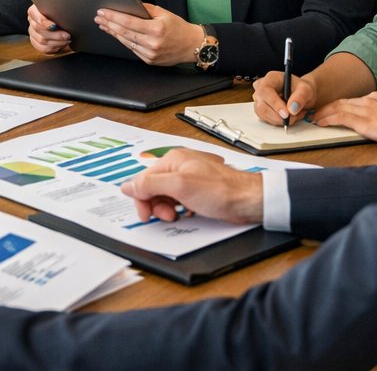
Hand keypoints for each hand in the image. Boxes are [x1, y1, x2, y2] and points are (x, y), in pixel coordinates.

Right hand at [27, 3, 69, 54]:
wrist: (60, 19)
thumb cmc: (58, 11)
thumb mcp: (57, 6)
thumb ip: (57, 7)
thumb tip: (64, 10)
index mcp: (34, 11)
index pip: (33, 15)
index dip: (43, 21)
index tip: (55, 25)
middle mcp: (32, 22)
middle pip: (38, 29)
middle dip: (55, 34)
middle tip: (67, 35)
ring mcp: (33, 33)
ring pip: (41, 41)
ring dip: (56, 42)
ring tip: (67, 40)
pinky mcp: (36, 42)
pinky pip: (43, 48)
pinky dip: (54, 48)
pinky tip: (62, 44)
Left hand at [95, 3, 202, 64]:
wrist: (192, 45)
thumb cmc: (178, 27)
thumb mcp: (163, 12)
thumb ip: (144, 6)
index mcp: (156, 29)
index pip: (128, 22)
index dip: (113, 16)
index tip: (102, 12)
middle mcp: (152, 43)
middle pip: (124, 32)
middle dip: (109, 23)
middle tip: (98, 17)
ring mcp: (150, 54)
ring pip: (125, 41)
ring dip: (112, 32)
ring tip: (103, 24)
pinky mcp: (149, 60)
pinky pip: (131, 49)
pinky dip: (122, 40)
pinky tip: (115, 34)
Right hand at [121, 148, 263, 224]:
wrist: (247, 200)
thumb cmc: (221, 190)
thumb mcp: (179, 186)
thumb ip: (150, 184)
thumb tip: (128, 186)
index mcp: (172, 160)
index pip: (144, 179)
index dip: (142, 199)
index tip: (146, 215)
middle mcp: (179, 166)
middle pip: (153, 187)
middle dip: (156, 205)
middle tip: (166, 216)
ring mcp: (188, 178)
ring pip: (165, 195)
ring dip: (166, 208)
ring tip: (177, 215)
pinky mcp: (196, 191)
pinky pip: (177, 200)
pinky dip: (177, 209)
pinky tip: (186, 214)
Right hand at [251, 70, 318, 126]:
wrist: (302, 95)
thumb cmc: (301, 89)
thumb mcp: (306, 90)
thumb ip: (300, 97)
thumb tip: (292, 109)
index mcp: (270, 78)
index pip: (266, 91)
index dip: (275, 104)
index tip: (286, 114)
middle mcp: (261, 88)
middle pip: (261, 105)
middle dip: (278, 116)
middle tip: (293, 118)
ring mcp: (259, 100)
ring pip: (263, 114)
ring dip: (279, 120)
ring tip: (294, 116)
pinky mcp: (261, 110)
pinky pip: (266, 119)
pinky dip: (278, 122)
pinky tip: (288, 117)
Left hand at [311, 92, 376, 148]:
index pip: (352, 100)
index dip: (338, 105)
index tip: (330, 109)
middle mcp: (369, 100)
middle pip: (341, 102)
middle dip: (327, 107)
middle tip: (316, 112)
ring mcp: (365, 110)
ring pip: (337, 108)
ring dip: (323, 113)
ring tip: (315, 118)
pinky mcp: (363, 122)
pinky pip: (340, 117)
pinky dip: (328, 119)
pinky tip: (321, 123)